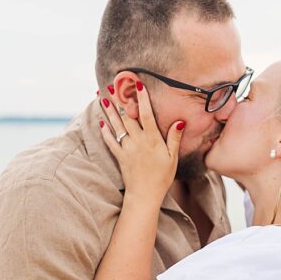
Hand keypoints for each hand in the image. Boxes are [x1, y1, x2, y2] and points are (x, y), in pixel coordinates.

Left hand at [99, 84, 184, 202]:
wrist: (145, 195)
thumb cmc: (162, 177)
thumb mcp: (173, 158)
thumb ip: (174, 139)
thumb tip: (179, 122)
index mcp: (152, 140)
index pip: (146, 115)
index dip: (142, 99)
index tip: (138, 84)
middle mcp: (138, 142)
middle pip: (128, 117)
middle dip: (120, 100)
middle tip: (113, 86)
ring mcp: (127, 149)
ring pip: (117, 126)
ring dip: (110, 111)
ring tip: (103, 97)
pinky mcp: (120, 157)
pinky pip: (110, 141)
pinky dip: (105, 131)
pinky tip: (101, 121)